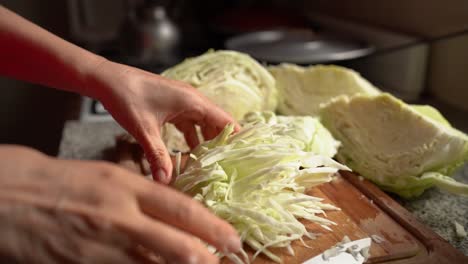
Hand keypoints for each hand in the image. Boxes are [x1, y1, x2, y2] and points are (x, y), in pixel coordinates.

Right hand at [0, 145, 239, 263]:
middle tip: (227, 260)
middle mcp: (121, 218)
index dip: (213, 227)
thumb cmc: (65, 181)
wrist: (13, 196)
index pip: (182, 209)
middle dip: (208, 256)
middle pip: (177, 244)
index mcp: (128, 188)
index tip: (233, 238)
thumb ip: (143, 196)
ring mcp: (103, 246)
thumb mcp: (110, 177)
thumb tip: (176, 214)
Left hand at [86, 60, 238, 183]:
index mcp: (193, 101)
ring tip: (210, 164)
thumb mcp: (144, 129)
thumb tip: (166, 181)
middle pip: (217, 124)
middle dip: (221, 145)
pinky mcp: (173, 105)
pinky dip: (192, 137)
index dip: (236, 138)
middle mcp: (192, 100)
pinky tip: (189, 153)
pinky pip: (190, 123)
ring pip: (204, 124)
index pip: (225, 121)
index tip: (242, 158)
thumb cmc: (126, 97)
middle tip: (226, 168)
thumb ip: (157, 156)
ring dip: (206, 142)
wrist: (107, 79)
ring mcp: (183, 102)